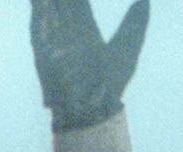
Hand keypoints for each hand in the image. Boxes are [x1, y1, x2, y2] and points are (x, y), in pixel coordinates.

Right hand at [29, 0, 149, 131]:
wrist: (94, 109)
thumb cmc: (111, 84)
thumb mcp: (128, 47)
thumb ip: (136, 23)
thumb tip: (144, 1)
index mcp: (87, 32)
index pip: (79, 3)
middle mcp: (68, 35)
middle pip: (62, 3)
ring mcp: (55, 43)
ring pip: (48, 11)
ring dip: (47, 2)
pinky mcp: (44, 53)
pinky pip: (38, 28)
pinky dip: (39, 14)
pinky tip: (41, 2)